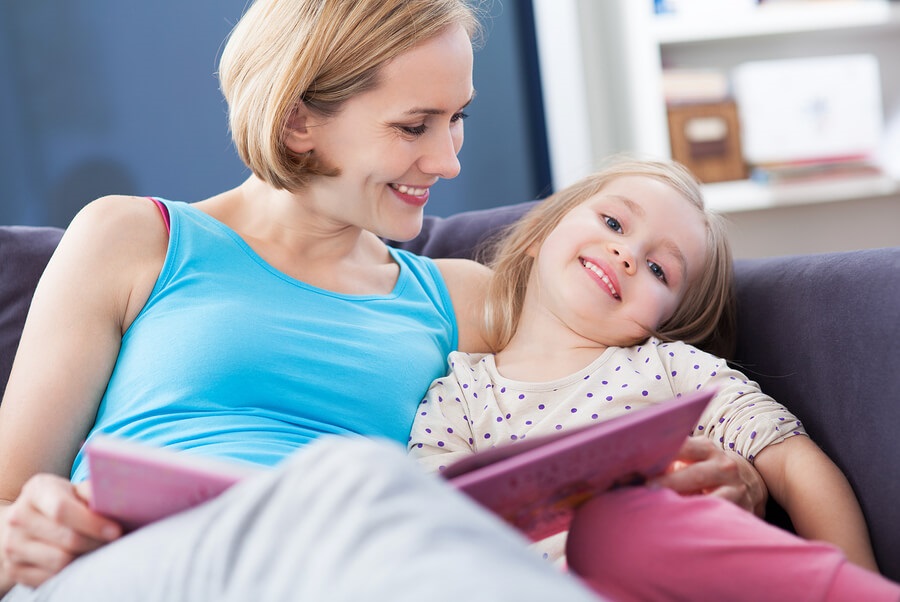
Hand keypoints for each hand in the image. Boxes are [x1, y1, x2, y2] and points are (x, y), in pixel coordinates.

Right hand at [1, 474, 120, 587]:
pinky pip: (50, 577)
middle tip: (115, 542)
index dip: (92, 522)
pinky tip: (81, 561)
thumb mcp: (73, 488)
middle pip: (66, 539)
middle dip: (96, 542)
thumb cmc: (60, 500)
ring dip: (86, 558)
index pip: (62, 510)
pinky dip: (71, 571)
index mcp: (37, 491)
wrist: (24, 520)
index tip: (116, 531)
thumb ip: (91, 492)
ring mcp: (13, 545)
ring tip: (100, 550)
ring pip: (60, 561)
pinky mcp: (14, 568)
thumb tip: (115, 502)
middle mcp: (19, 517)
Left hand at [647, 436, 767, 516]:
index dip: (660, 456)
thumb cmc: (704, 469)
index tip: (639, 464)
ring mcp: (736, 489)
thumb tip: (632, 472)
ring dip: (687, 505)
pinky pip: (720, 517)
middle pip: (694, 474)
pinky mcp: (743, 510)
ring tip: (664, 511)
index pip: (682, 447)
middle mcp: (724, 466)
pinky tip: (685, 526)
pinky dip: (702, 520)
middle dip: (670, 482)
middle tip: (648, 489)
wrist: (747, 481)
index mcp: (706, 449)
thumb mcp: (692, 459)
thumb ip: (669, 462)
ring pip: (710, 499)